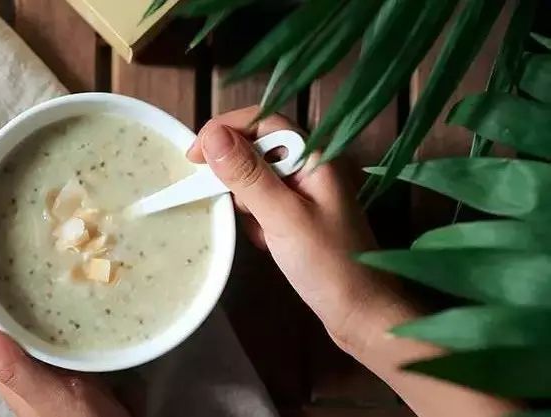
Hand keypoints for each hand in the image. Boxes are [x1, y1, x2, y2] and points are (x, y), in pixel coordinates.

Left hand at [0, 235, 130, 416]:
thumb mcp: (49, 398)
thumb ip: (16, 370)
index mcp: (5, 362)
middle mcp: (17, 351)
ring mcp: (40, 349)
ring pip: (15, 305)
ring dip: (7, 273)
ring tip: (12, 238)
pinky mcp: (65, 347)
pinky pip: (44, 310)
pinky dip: (44, 287)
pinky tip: (59, 271)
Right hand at [188, 107, 517, 416]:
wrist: (360, 312)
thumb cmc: (329, 264)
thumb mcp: (282, 217)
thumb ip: (248, 175)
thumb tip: (212, 135)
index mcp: (316, 156)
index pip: (264, 121)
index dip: (226, 129)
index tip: (195, 154)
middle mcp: (313, 167)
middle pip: (259, 147)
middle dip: (235, 171)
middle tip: (215, 195)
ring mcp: (307, 191)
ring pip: (258, 177)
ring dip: (246, 199)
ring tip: (255, 228)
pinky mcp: (300, 215)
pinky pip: (265, 202)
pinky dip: (256, 218)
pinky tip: (265, 241)